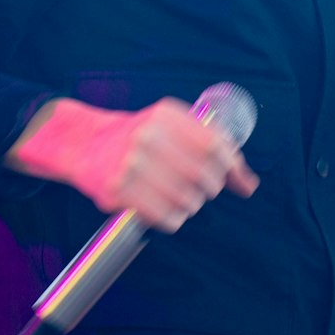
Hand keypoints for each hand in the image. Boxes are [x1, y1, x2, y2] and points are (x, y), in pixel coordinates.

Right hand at [9, 96, 258, 231]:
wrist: (85, 144)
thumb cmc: (139, 136)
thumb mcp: (172, 126)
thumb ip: (212, 147)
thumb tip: (249, 184)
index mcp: (166, 115)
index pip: (214, 145)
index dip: (232, 167)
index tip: (237, 180)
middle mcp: (148, 136)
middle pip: (203, 176)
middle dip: (211, 189)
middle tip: (203, 189)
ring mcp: (130, 164)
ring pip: (187, 200)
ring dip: (192, 205)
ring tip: (182, 198)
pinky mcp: (118, 191)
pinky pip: (166, 217)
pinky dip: (175, 219)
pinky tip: (168, 210)